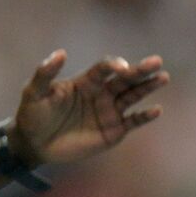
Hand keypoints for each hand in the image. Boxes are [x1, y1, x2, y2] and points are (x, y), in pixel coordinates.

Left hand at [9, 51, 169, 166]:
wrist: (34, 144)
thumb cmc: (32, 115)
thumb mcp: (34, 92)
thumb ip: (45, 73)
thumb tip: (61, 53)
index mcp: (84, 82)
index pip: (104, 69)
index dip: (113, 65)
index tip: (120, 67)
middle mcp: (100, 93)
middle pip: (124, 79)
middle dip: (140, 70)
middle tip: (156, 61)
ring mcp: (108, 111)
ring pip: (133, 96)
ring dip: (148, 87)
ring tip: (163, 77)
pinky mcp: (113, 131)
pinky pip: (133, 122)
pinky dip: (144, 117)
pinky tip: (156, 110)